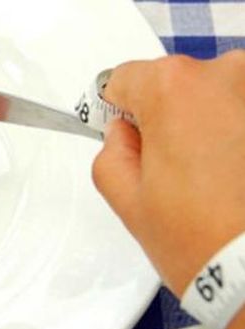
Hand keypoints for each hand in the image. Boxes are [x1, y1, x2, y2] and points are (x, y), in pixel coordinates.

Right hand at [92, 51, 244, 328]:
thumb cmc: (202, 240)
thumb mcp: (126, 201)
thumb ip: (110, 153)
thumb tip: (125, 135)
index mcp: (173, 88)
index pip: (125, 79)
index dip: (120, 114)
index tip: (130, 142)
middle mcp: (228, 74)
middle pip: (177, 86)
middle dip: (170, 121)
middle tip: (176, 174)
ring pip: (219, 98)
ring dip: (212, 127)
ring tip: (217, 179)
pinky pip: (244, 117)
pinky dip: (240, 138)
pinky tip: (239, 178)